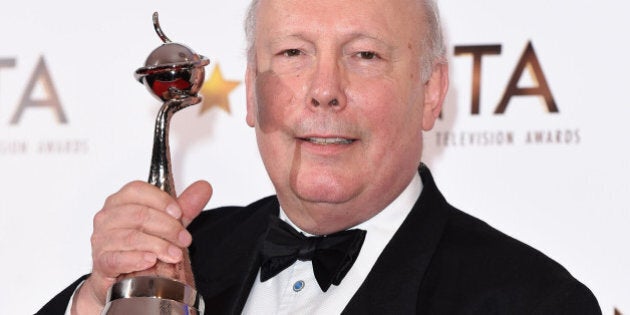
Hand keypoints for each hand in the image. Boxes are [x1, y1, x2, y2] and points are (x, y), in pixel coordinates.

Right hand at [71, 180, 211, 314]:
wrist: (122, 278)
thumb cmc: (141, 245)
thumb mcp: (167, 222)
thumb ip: (185, 205)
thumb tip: (203, 187)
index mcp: (121, 201)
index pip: (137, 190)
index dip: (161, 200)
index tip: (179, 213)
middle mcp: (108, 217)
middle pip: (139, 214)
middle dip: (167, 227)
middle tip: (184, 239)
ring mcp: (102, 239)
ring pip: (132, 237)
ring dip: (158, 245)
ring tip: (175, 254)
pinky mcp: (102, 262)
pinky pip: (117, 258)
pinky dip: (136, 258)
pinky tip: (150, 260)